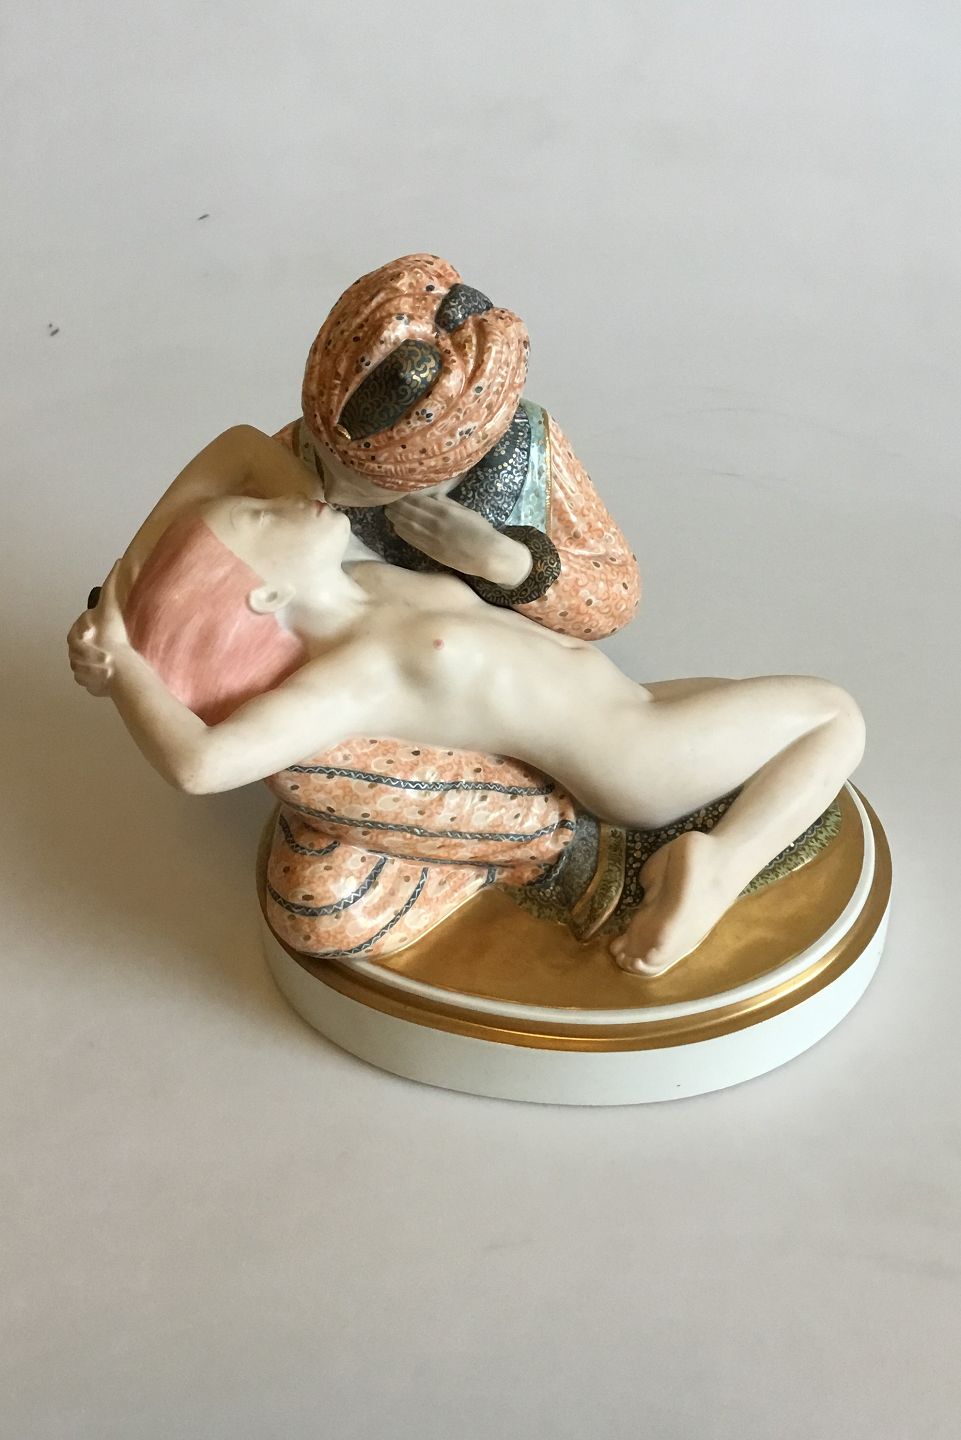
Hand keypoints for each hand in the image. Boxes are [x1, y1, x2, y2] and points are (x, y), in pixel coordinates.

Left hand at [67, 562, 128, 696]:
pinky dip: (97, 680)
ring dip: (93, 665)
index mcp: (75, 635)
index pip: (76, 632)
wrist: (116, 665)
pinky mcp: (87, 685)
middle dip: (90, 650)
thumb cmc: (112, 636)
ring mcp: (79, 671)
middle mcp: (73, 654)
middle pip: (79, 650)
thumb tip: (117, 562)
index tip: (100, 634)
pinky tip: (108, 676)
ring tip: (109, 663)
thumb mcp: (112, 604)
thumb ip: (113, 583)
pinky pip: (91, 682)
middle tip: (107, 649)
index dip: (88, 632)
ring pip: (84, 667)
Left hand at [387, 495, 531, 585]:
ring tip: (388, 512)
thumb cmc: (480, 530)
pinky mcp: (431, 551)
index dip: (405, 496)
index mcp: (443, 511)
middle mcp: (434, 524)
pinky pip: (412, 540)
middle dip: (396, 506)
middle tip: (387, 501)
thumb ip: (447, 503)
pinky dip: (402, 532)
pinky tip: (396, 527)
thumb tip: (432, 497)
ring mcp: (431, 539)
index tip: (397, 490)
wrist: (487, 555)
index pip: (417, 501)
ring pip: (407, 526)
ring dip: (396, 518)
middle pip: (409, 513)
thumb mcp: (465, 511)